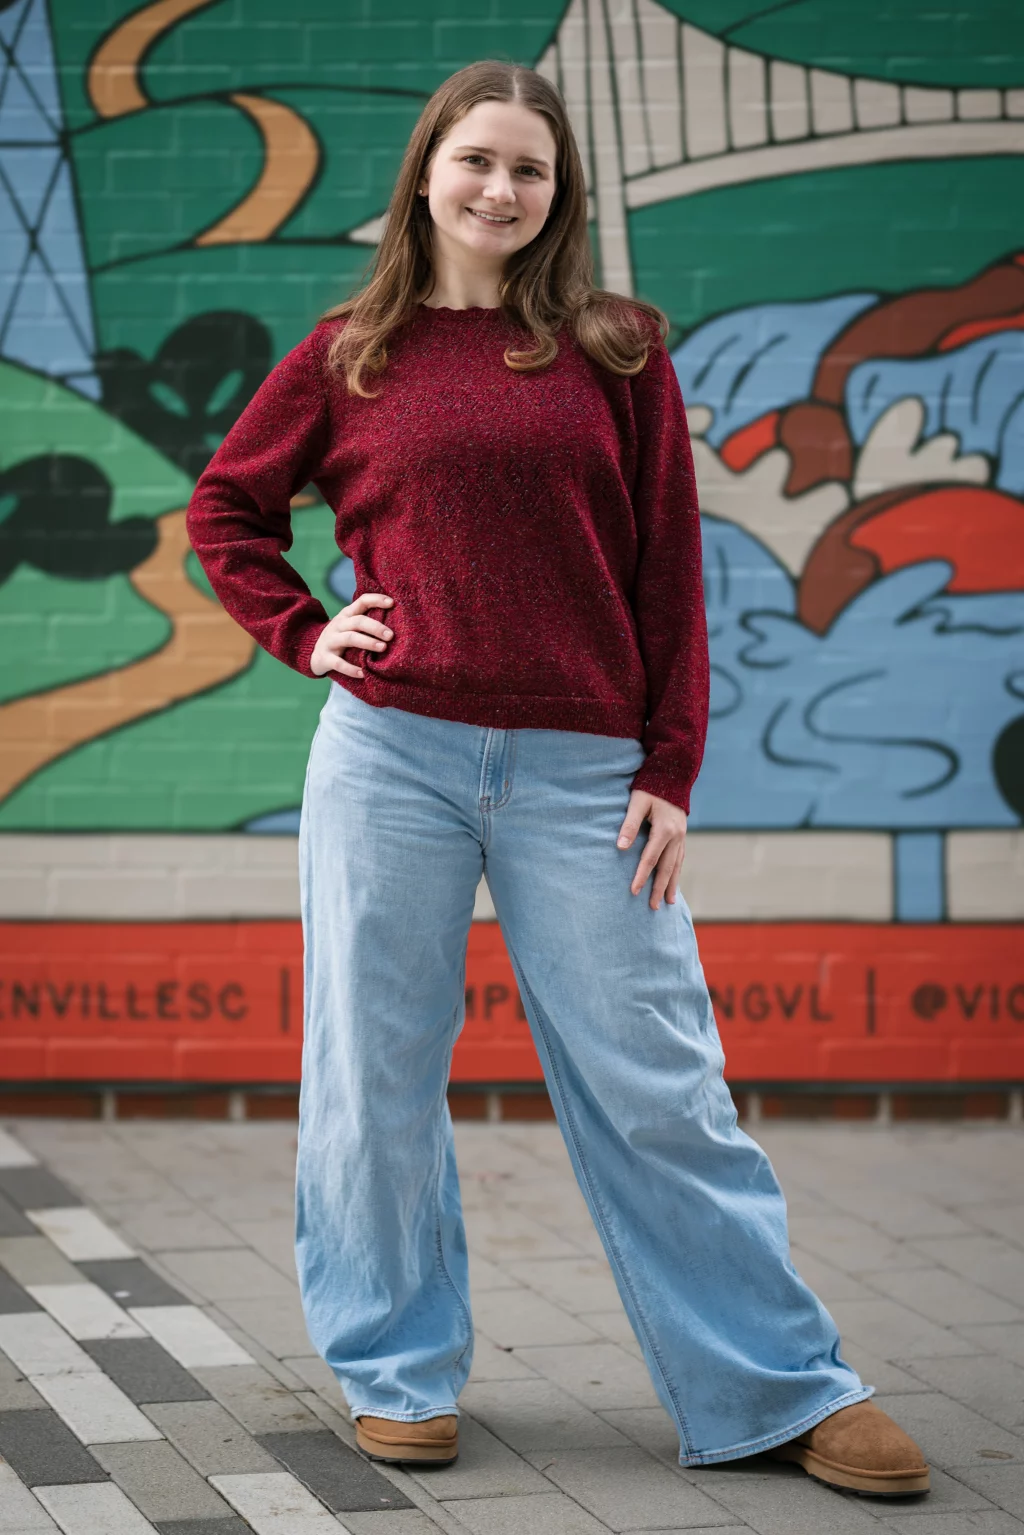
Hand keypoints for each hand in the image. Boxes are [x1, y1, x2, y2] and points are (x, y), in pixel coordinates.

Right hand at [310, 592, 394, 677]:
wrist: (313, 654)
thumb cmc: (340, 638)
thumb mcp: (349, 626)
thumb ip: (366, 621)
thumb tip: (396, 621)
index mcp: (346, 615)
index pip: (361, 601)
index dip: (376, 600)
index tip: (392, 603)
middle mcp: (338, 625)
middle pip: (358, 621)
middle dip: (375, 627)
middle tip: (391, 635)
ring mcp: (330, 641)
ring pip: (350, 639)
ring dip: (367, 642)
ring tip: (383, 648)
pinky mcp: (325, 658)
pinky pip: (339, 663)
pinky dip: (351, 669)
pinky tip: (363, 673)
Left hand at [617, 791, 685, 909]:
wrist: (672, 774)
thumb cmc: (650, 787)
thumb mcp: (636, 802)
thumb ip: (628, 825)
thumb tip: (620, 847)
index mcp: (665, 829)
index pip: (651, 858)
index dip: (642, 876)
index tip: (634, 891)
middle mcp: (677, 836)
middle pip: (667, 868)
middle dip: (659, 888)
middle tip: (652, 907)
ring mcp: (682, 836)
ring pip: (676, 865)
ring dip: (671, 884)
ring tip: (668, 902)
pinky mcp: (682, 835)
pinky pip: (680, 858)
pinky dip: (676, 872)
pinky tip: (673, 882)